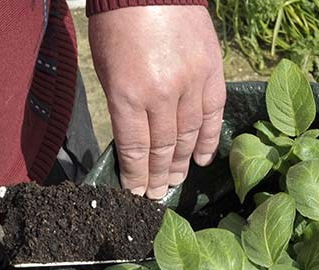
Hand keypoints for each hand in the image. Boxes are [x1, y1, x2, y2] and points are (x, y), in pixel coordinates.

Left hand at [89, 5, 224, 198]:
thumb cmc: (118, 25)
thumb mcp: (107, 69)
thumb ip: (122, 106)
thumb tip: (135, 143)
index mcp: (129, 94)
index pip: (135, 149)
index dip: (136, 176)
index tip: (135, 193)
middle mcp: (162, 94)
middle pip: (162, 148)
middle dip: (157, 176)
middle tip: (156, 195)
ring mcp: (191, 84)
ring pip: (188, 136)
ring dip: (180, 164)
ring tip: (174, 182)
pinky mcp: (212, 72)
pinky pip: (212, 115)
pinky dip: (207, 141)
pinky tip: (200, 159)